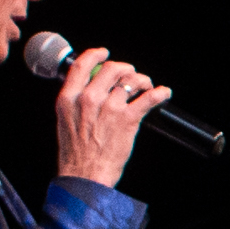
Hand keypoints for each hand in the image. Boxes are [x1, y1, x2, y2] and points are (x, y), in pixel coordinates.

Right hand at [46, 47, 168, 187]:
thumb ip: (75, 103)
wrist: (85, 175)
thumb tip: (89, 90)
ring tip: (146, 86)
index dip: (96, 54)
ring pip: (131, 80)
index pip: (82, 65)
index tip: (104, 53)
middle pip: (112, 69)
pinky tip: (163, 93)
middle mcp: (88, 98)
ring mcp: (109, 107)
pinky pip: (149, 98)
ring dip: (142, 81)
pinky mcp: (128, 119)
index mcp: (69, 98)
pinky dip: (159, 93)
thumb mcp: (66, 122)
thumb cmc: (76, 154)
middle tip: (131, 75)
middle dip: (125, 69)